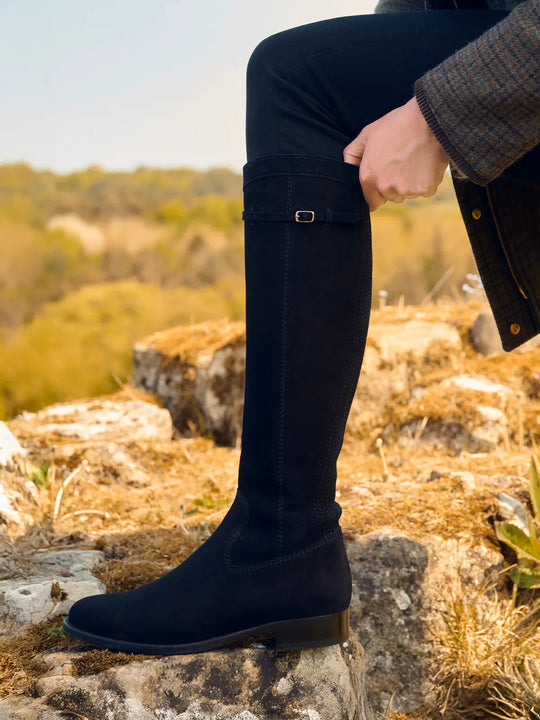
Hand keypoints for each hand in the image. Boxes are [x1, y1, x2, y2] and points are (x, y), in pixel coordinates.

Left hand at [343, 97, 448, 211]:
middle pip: (391, 197)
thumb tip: (348, 169)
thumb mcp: (367, 134)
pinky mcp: (425, 189)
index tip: (386, 180)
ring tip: (415, 160)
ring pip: (408, 194)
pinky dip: (427, 181)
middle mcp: (385, 187)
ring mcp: (406, 190)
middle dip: (395, 185)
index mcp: (369, 177)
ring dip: (411, 183)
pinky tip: (426, 163)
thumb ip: (352, 154)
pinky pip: (425, 191)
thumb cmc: (398, 124)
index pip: (372, 201)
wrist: (429, 118)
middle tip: (403, 162)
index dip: (378, 193)